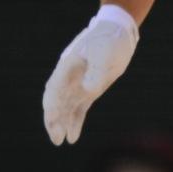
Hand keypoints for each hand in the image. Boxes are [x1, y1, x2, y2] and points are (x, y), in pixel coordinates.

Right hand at [42, 5, 137, 144]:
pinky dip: (75, 121)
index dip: (53, 107)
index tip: (54, 122)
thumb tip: (87, 90)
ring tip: (60, 142)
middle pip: (56, 101)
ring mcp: (79, 82)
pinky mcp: (90, 88)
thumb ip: (96, 72)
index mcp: (69, 66)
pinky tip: (73, 137)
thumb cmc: (111, 39)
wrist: (119, 30)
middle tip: (56, 138)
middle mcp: (70, 76)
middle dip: (53, 119)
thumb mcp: (106, 53)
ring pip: (65, 107)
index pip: (55, 90)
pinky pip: (79, 108)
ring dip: (62, 123)